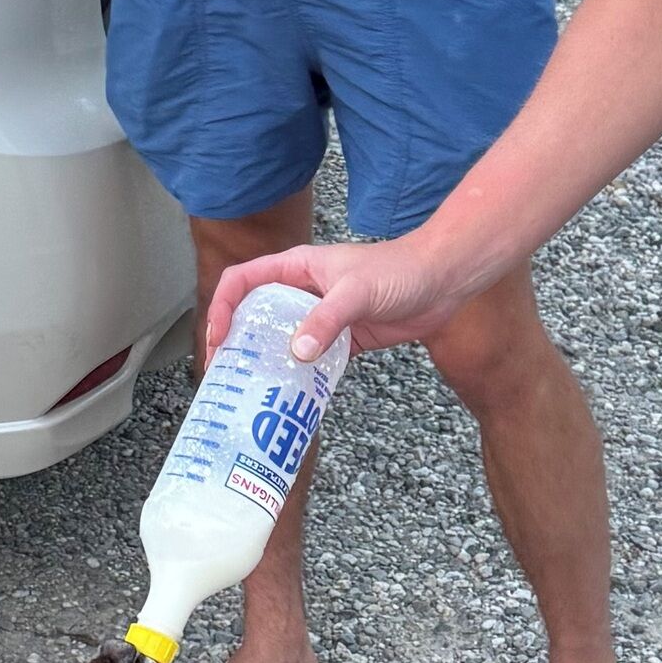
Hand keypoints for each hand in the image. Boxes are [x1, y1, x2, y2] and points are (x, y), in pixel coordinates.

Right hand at [207, 223, 499, 364]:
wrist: (441, 281)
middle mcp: (302, 291)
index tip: (219, 339)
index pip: (243, 281)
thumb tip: (297, 352)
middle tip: (225, 374)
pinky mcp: (343, 339)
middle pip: (255, 314)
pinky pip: (312, 359)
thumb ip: (326, 320)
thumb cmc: (399, 271)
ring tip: (252, 389)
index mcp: (296, 268)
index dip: (223, 307)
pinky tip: (295, 393)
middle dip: (236, 342)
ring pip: (282, 339)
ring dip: (267, 362)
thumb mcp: (356, 291)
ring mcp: (322, 316)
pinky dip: (301, 375)